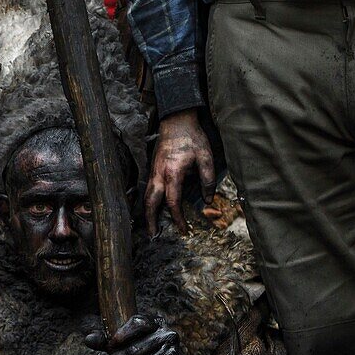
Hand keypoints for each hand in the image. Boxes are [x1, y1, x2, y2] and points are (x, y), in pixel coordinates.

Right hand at [145, 109, 215, 235]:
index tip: (184, 230)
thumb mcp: (206, 157)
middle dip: (150, 221)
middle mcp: (159, 174)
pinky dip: (148, 201)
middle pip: (150, 203)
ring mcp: (153, 171)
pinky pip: (148, 188)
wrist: (176, 120)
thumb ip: (208, 180)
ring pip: (146, 196)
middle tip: (153, 235)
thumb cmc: (192, 137)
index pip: (173, 203)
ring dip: (147, 212)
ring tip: (151, 225)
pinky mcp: (153, 167)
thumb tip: (208, 200)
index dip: (178, 219)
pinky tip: (153, 207)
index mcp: (172, 173)